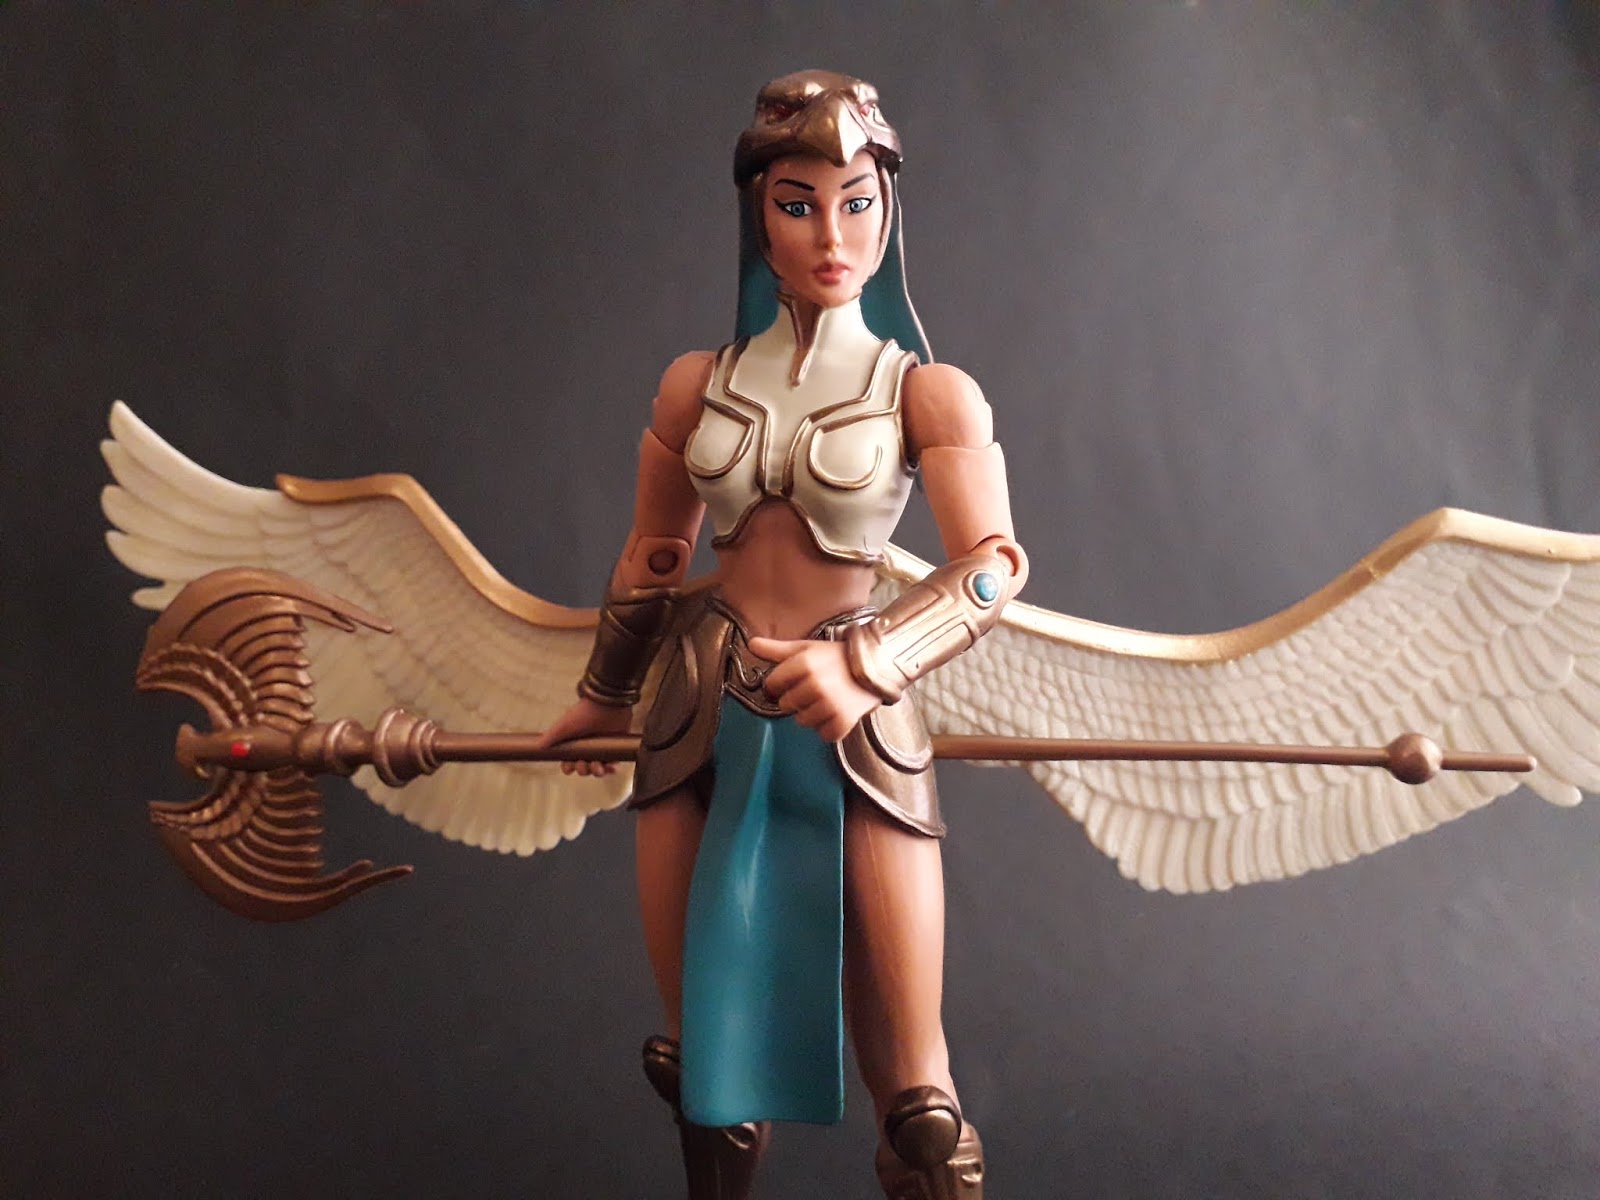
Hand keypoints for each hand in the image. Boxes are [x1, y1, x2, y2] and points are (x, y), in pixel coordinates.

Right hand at [535, 696, 634, 775]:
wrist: (607, 705)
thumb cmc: (584, 713)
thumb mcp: (564, 725)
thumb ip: (551, 736)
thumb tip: (538, 747)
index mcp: (574, 743)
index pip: (569, 762)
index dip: (568, 767)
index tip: (569, 767)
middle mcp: (587, 747)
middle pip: (583, 768)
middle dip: (582, 770)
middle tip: (583, 764)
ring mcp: (602, 748)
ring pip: (598, 769)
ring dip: (596, 772)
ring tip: (597, 767)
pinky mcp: (615, 747)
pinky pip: (613, 765)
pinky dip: (611, 770)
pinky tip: (609, 768)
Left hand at [747, 636, 880, 742]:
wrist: (877, 665)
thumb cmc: (836, 657)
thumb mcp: (806, 648)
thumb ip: (776, 649)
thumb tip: (750, 644)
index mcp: (803, 663)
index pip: (771, 684)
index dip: (778, 684)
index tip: (791, 681)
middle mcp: (815, 684)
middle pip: (785, 705)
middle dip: (796, 699)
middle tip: (814, 689)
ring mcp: (830, 704)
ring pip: (802, 721)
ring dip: (811, 714)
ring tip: (826, 700)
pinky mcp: (844, 721)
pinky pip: (824, 734)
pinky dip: (828, 728)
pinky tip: (835, 713)